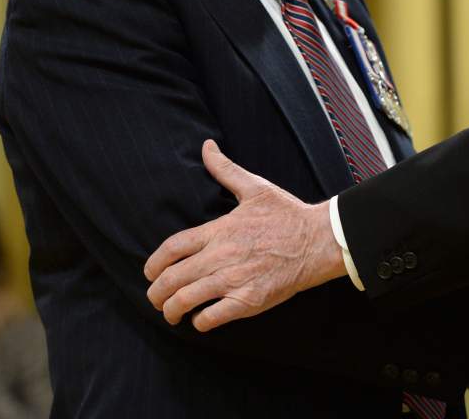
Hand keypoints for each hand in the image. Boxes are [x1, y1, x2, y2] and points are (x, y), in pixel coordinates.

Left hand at [144, 140, 345, 330]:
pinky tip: (201, 319)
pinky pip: (212, 317)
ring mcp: (234, 280)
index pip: (172, 248)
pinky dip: (201, 321)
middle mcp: (222, 256)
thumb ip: (225, 170)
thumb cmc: (288, 214)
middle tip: (155, 298)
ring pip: (186, 300)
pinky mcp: (249, 300)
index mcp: (219, 230)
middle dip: (156, 293)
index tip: (150, 273)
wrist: (319, 240)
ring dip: (172, 310)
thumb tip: (207, 147)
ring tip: (172, 313)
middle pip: (172, 278)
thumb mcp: (255, 187)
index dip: (154, 264)